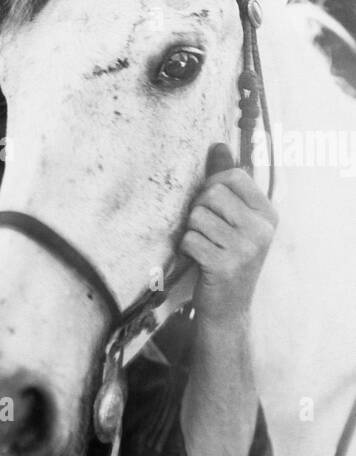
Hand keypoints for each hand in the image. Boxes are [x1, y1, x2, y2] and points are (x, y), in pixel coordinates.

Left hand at [180, 143, 276, 327]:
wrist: (228, 309)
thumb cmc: (227, 258)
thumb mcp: (235, 221)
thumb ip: (228, 183)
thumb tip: (218, 145)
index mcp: (268, 214)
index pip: (234, 176)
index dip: (212, 184)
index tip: (210, 204)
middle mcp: (261, 229)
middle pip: (212, 193)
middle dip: (198, 209)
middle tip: (204, 230)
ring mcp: (245, 248)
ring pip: (198, 216)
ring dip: (191, 231)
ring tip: (202, 246)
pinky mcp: (224, 265)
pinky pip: (190, 239)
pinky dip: (186, 249)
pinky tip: (197, 260)